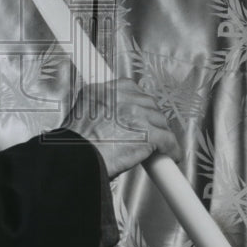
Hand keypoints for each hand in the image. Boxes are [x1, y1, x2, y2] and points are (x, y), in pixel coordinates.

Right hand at [60, 78, 181, 177]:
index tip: (138, 110)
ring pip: (160, 120)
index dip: (137, 102)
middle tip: (150, 130)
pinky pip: (168, 140)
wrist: (75, 159)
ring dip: (161, 133)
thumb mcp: (79, 115)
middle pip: (148, 103)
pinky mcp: (148, 134)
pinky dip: (171, 149)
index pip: (129, 87)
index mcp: (101, 91)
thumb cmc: (75, 145)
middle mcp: (120, 98)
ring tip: (159, 145)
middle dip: (151, 117)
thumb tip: (111, 119)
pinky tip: (170, 155)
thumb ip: (98, 110)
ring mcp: (136, 114)